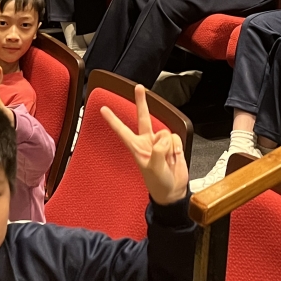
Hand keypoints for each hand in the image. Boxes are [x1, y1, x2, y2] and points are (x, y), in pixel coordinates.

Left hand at [101, 84, 186, 205]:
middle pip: (143, 117)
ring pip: (164, 131)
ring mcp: (160, 143)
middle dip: (142, 102)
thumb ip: (158, 152)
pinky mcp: (172, 145)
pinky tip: (175, 157)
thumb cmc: (158, 184)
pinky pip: (175, 138)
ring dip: (168, 145)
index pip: (122, 131)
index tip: (103, 109)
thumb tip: (163, 139)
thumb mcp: (154, 169)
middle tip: (139, 88)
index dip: (113, 120)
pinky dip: (176, 147)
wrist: (173, 192)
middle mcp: (147, 142)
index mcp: (136, 147)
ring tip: (168, 160)